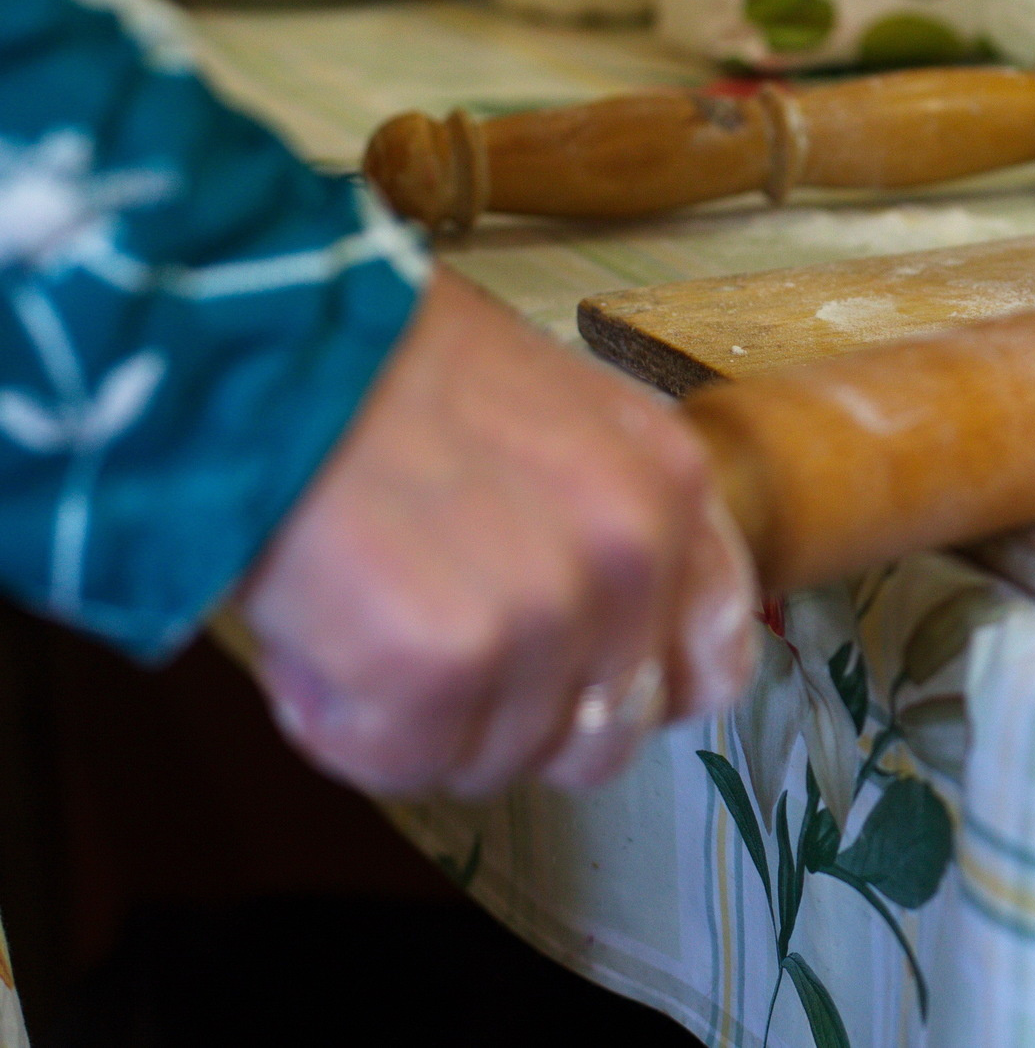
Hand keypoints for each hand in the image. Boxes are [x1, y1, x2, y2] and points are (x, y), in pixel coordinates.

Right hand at [235, 269, 756, 796]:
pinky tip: (312, 641)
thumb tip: (610, 652)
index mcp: (669, 487)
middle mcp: (630, 556)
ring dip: (415, 718)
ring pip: (494, 759)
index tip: (565, 687)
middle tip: (431, 656)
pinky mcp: (442, 664)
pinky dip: (338, 724)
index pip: (708, 664)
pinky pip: (399, 760)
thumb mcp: (558, 413)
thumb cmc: (388, 362)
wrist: (269, 331)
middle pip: (599, 737)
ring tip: (355, 618)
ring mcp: (545, 614)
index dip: (630, 695)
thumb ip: (607, 526)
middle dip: (510, 718)